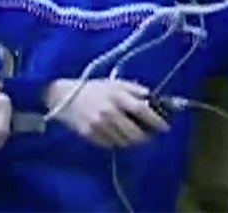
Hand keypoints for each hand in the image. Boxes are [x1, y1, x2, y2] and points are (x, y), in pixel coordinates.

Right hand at [45, 78, 168, 148]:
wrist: (62, 95)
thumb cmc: (91, 88)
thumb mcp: (112, 82)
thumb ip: (133, 88)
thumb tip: (152, 96)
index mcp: (116, 95)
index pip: (142, 110)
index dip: (156, 120)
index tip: (165, 127)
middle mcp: (109, 111)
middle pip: (135, 132)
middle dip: (145, 136)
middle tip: (147, 135)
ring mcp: (98, 125)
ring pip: (124, 142)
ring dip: (131, 141)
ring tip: (130, 135)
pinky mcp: (89, 134)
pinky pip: (110, 145)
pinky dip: (115, 142)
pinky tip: (114, 135)